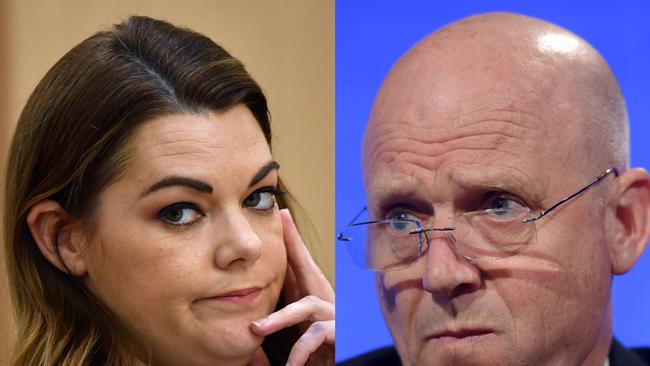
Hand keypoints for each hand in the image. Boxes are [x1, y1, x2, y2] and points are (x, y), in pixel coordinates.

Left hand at [251, 209, 333, 365]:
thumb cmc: (314, 355)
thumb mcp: (289, 339)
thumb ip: (274, 328)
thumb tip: (249, 328)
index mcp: (308, 299)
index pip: (297, 264)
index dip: (289, 239)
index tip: (281, 213)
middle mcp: (323, 301)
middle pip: (308, 266)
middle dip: (294, 243)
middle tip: (283, 220)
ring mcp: (333, 316)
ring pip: (306, 305)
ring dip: (279, 318)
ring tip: (256, 330)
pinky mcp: (339, 334)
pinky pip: (316, 335)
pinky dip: (298, 352)